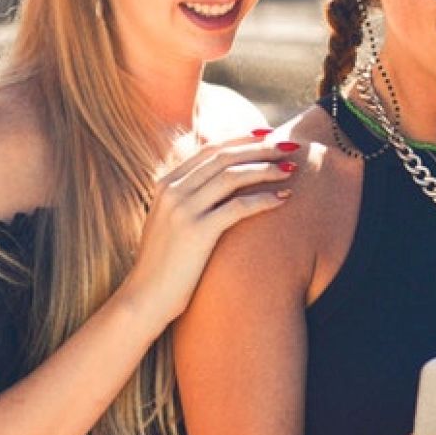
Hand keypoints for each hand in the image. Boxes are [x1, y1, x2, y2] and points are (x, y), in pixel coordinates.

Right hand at [124, 136, 298, 327]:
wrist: (144, 298)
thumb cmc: (164, 265)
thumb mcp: (169, 223)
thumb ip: (187, 200)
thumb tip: (217, 184)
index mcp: (165, 184)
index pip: (210, 149)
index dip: (242, 140)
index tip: (268, 136)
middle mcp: (172, 191)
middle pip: (224, 156)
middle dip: (260, 148)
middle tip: (288, 145)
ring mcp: (183, 210)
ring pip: (232, 176)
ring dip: (266, 169)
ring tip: (291, 168)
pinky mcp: (197, 232)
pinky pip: (238, 207)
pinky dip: (264, 199)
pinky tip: (283, 198)